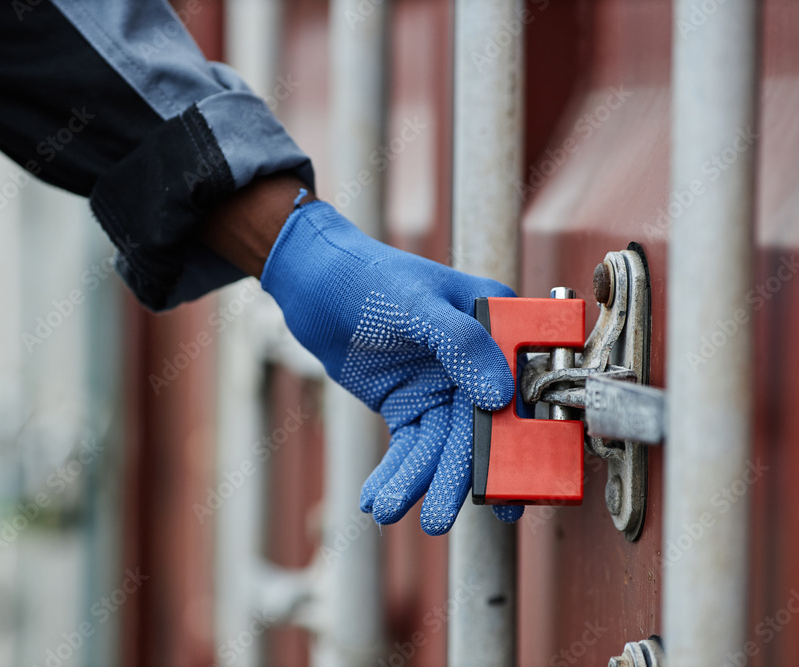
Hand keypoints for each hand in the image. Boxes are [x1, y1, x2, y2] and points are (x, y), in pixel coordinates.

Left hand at [260, 197, 522, 534]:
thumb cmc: (368, 277)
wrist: (313, 285)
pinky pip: (409, 448)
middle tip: (438, 517)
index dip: (520, 442)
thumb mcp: (416, 303)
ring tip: (390, 510)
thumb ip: (460, 343)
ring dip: (417, 481)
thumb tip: (499, 397)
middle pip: (478, 430)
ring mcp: (443, 387)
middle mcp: (478, 362)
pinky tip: (376, 499)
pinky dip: (395, 474)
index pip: (520, 390)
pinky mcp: (410, 404)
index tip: (514, 490)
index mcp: (496, 326)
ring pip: (439, 447)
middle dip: (456, 477)